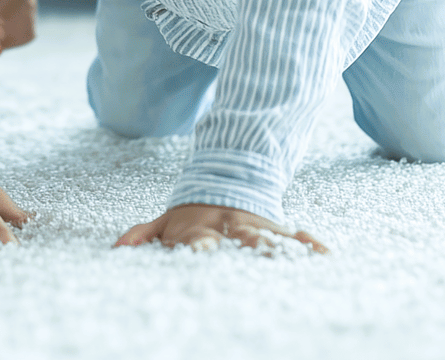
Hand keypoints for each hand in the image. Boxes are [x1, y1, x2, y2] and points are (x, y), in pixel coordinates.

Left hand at [115, 204, 328, 254]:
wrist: (227, 179)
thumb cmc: (192, 216)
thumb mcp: (165, 223)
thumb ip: (142, 235)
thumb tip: (117, 250)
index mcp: (201, 230)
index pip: (200, 243)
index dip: (200, 250)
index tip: (202, 256)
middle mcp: (230, 228)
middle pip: (238, 242)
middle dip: (246, 252)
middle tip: (255, 263)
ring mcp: (255, 228)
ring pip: (270, 239)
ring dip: (281, 250)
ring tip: (299, 265)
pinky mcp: (277, 227)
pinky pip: (297, 236)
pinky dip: (311, 246)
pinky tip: (327, 257)